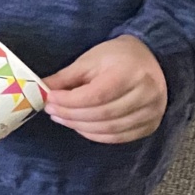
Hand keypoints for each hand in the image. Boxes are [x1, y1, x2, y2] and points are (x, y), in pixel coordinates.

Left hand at [42, 36, 167, 143]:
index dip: (70, 101)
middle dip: (71, 115)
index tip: (49, 99)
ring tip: (62, 118)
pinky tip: (80, 127)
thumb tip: (42, 90)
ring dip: (80, 127)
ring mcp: (151, 113)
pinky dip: (96, 135)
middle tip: (52, 111)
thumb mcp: (89, 60)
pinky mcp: (150, 125)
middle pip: (102, 113)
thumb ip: (66, 77)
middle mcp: (146, 95)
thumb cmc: (117, 57)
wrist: (150, 59)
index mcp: (130, 73)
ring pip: (109, 129)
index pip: (96, 95)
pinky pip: (119, 137)